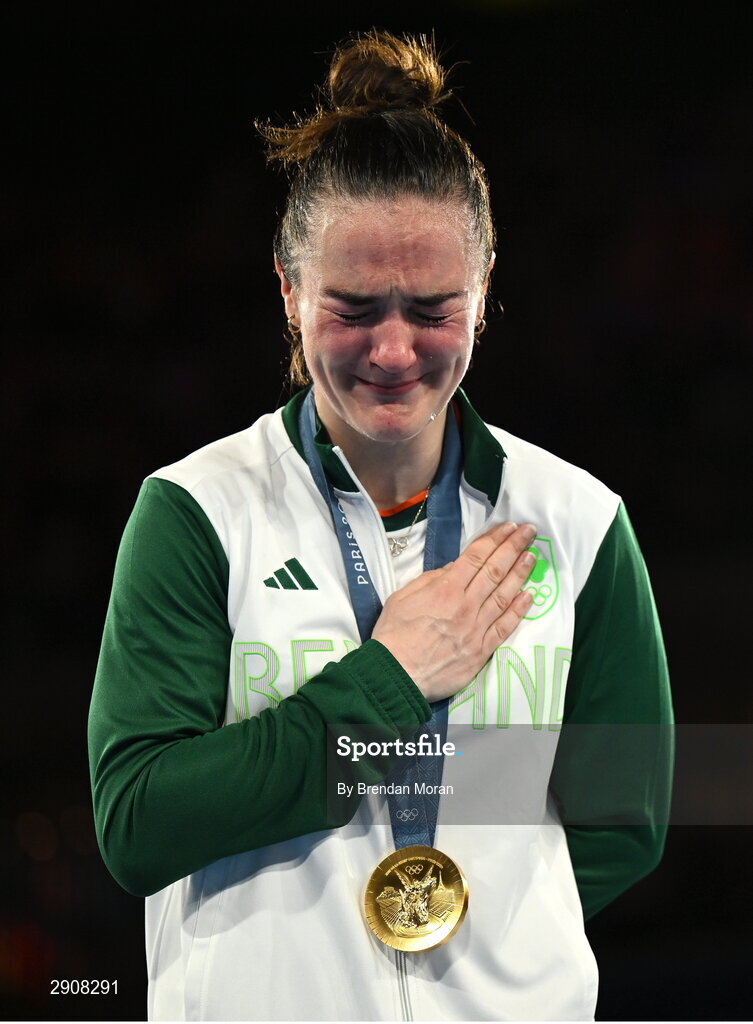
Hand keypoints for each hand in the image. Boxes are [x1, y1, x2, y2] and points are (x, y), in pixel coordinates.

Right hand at [371, 522, 535, 701]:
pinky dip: (518, 611)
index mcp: (445, 589)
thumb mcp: (403, 597)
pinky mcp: (481, 651)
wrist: (396, 674)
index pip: (476, 557)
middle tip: (529, 532)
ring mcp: (476, 628)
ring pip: (504, 595)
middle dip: (513, 548)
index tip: (509, 527)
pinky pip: (504, 627)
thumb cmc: (394, 635)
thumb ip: (430, 580)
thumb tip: (452, 570)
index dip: (495, 539)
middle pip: (495, 571)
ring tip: (532, 557)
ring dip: (520, 574)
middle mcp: (465, 605)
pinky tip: (529, 596)